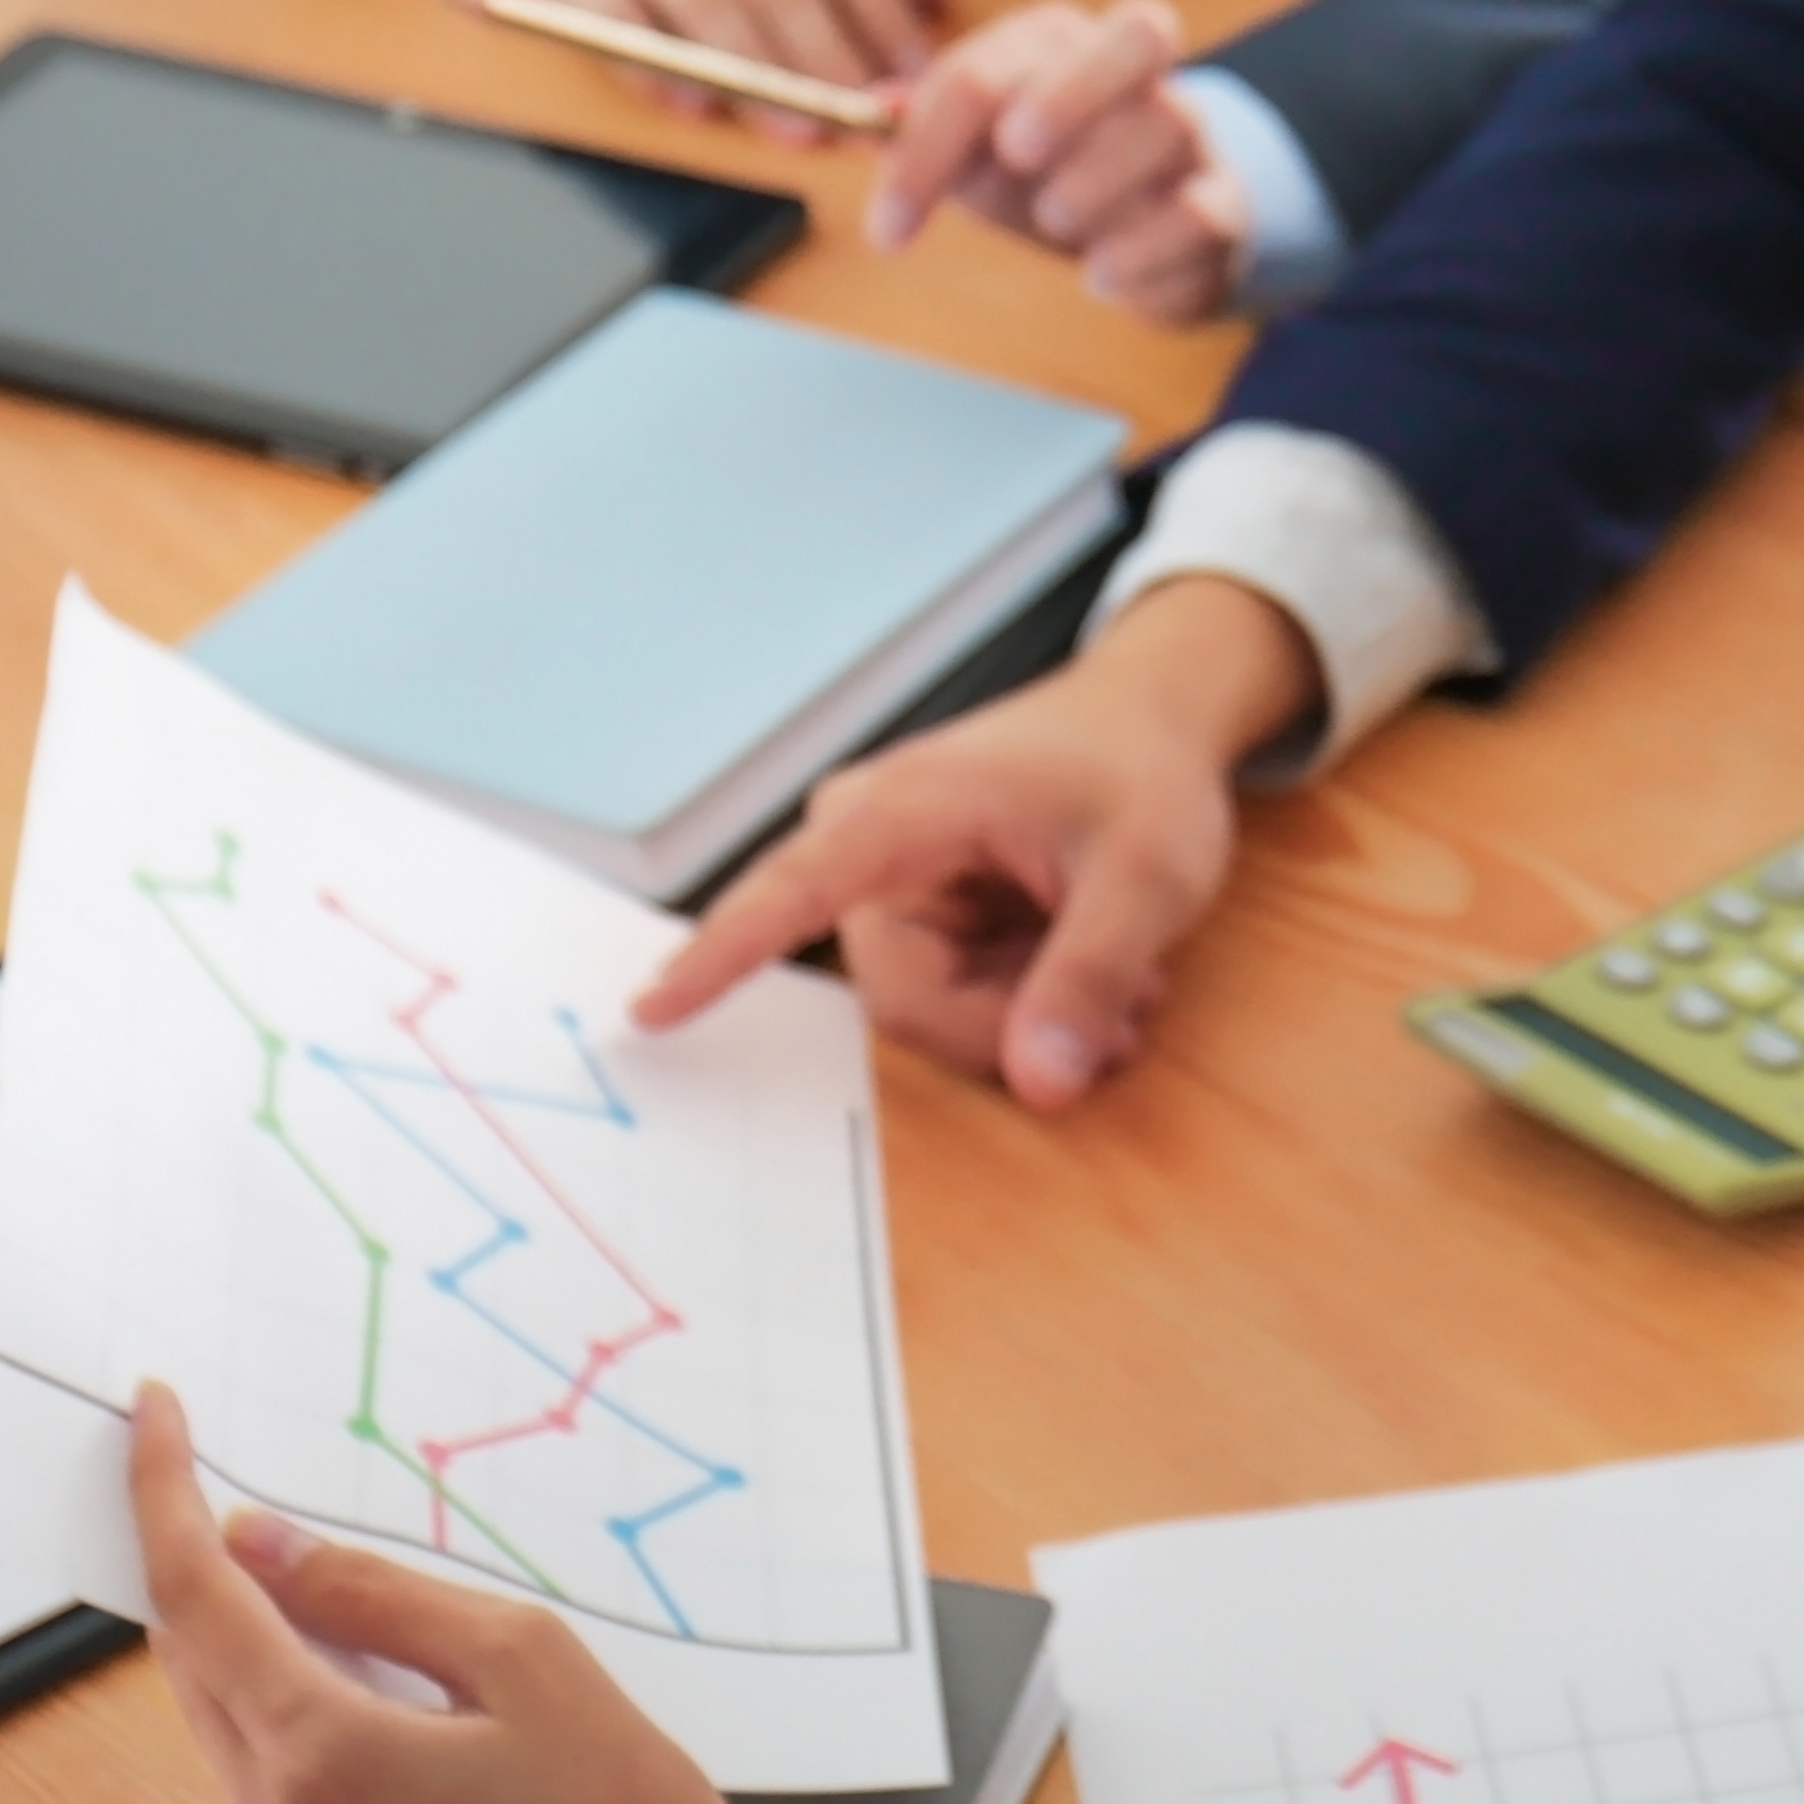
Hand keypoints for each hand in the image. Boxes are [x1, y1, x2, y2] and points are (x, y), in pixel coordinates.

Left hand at [123, 1382, 821, 1803]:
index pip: (194, 1597)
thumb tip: (259, 1543)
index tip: (154, 1412)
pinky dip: (287, 1719)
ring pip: (226, 1726)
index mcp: (316, 1757)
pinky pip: (264, 1791)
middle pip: (192, 1663)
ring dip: (253, 1644)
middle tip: (226, 1476)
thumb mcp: (524, 1660)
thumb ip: (375, 1595)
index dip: (162, 1495)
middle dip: (202, 1564)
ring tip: (330, 1590)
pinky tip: (367, 1693)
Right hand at [638, 579, 1312, 1107]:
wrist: (1153, 719)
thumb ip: (1093, 977)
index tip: (650, 1012)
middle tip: (1122, 1019)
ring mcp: (890, 878)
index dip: (722, 957)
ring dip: (1027, 1016)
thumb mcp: (1149, 876)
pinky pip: (949, 996)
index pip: (792, 892)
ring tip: (1123, 984)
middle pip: (904, 997)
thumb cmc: (1144, 774)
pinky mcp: (917, 908)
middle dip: (1009, 1025)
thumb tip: (1040, 1084)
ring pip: (931, 1009)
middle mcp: (872, 841)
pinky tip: (1094, 972)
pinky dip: (1023, 1001)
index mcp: (904, 811)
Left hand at [870, 0, 1255, 321]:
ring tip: (1055, 223)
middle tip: (1015, 154)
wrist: (1156, 229)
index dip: (933, 142)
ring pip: (1171, 124)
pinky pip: (1202, 214)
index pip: (998, 63)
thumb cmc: (1053, 175)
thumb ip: (926, 130)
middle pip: (1144, 29)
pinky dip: (1141, 252)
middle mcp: (1140, 75)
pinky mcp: (1222, 208)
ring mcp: (1191, 139)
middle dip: (1071, 90)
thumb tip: (871, 113)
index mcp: (1065, 44)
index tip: (889, 227)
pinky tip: (1100, 276)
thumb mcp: (979, 153)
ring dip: (1095, 181)